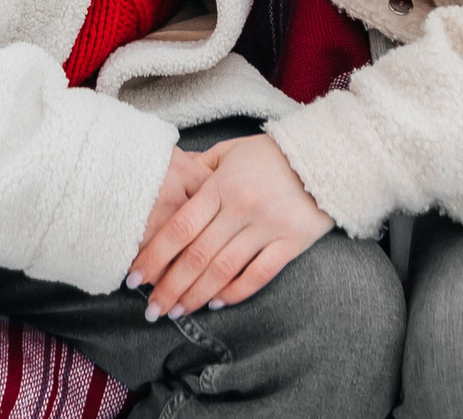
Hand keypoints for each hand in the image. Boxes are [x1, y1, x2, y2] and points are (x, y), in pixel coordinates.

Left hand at [127, 135, 332, 321]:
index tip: (135, 277)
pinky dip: (236, 292)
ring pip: (224, 270)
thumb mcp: (233, 151)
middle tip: (150, 308)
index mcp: (222, 185)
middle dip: (170, 285)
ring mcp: (267, 227)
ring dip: (196, 295)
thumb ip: (201, 166)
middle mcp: (242, 208)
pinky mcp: (291, 243)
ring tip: (176, 311)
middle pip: (198, 255)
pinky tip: (216, 303)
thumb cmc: (273, 154)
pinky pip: (259, 274)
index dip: (155, 254)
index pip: (181, 226)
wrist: (327, 156)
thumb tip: (171, 177)